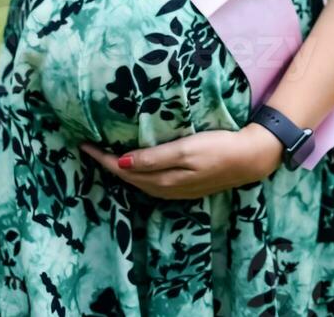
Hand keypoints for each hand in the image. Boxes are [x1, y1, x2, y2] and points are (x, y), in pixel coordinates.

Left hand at [79, 123, 284, 199]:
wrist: (249, 159)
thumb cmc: (217, 149)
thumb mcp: (185, 150)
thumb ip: (154, 158)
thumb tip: (122, 162)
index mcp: (162, 180)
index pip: (123, 169)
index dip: (102, 158)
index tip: (83, 144)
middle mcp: (165, 188)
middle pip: (127, 177)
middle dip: (107, 164)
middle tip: (89, 147)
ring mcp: (175, 189)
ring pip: (138, 181)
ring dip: (121, 169)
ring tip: (106, 154)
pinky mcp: (184, 185)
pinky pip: (151, 181)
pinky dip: (137, 172)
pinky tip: (136, 163)